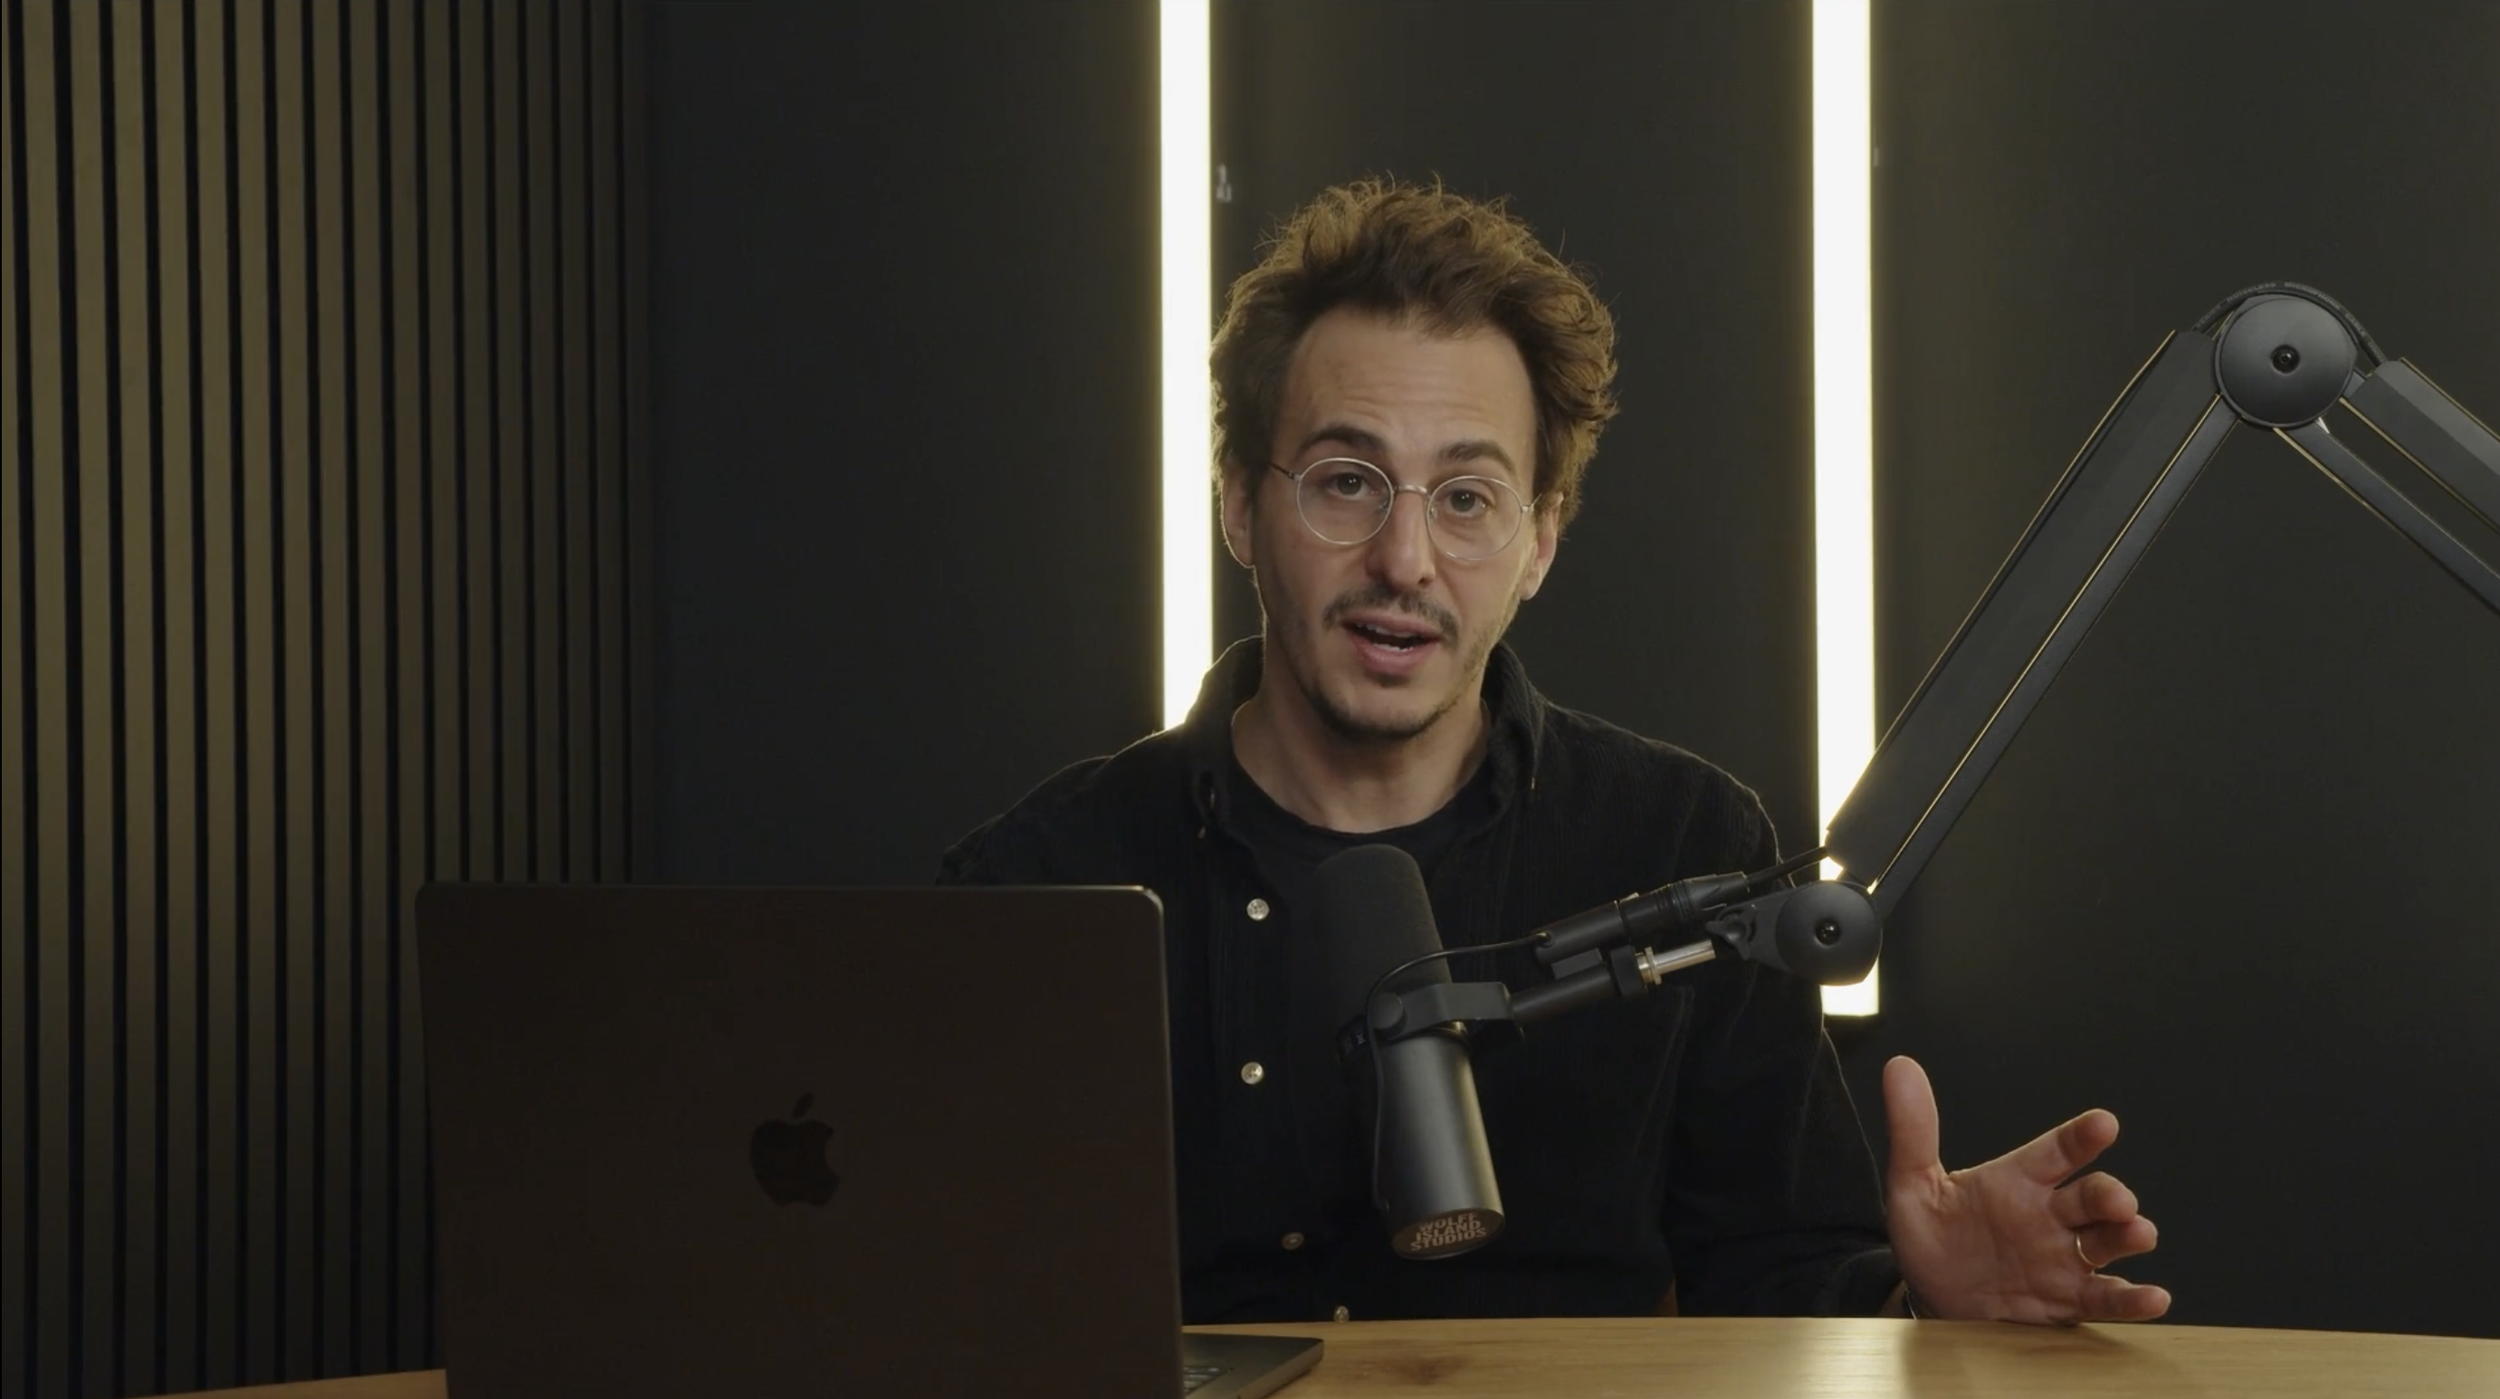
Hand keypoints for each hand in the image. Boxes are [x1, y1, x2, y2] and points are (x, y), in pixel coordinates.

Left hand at [1881, 1055, 2171, 1323]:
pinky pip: (2104, 1298)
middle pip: (2091, 1197)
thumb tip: (1900, 1067)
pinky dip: (2131, 1299)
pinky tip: (2153, 1297)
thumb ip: (1912, 1130)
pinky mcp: (2066, 1301)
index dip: (2081, 1137)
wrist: (1928, 1296)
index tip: (2104, 1124)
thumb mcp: (1912, 1185)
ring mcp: (2062, 1258)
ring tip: (2138, 1233)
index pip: (2057, 1151)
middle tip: (2117, 1200)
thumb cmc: (1931, 1235)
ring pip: (2107, 1241)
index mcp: (2018, 1181)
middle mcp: (2049, 1216)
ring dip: (2127, 1236)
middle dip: (2110, 1195)